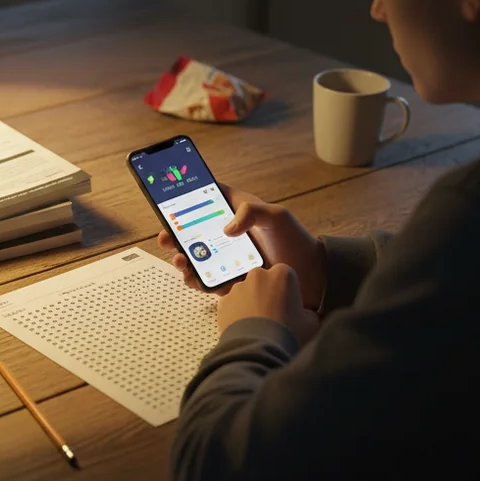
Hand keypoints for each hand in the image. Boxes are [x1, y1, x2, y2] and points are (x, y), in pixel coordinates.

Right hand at [158, 184, 325, 308]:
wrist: (314, 277)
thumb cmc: (296, 241)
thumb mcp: (277, 217)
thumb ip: (252, 212)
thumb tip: (227, 229)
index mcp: (235, 212)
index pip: (205, 201)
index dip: (185, 200)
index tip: (168, 203)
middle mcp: (227, 235)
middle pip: (192, 232)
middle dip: (173, 234)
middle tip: (165, 238)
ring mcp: (226, 258)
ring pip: (195, 257)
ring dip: (182, 259)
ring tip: (180, 261)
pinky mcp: (230, 280)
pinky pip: (207, 280)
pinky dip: (196, 280)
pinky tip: (194, 279)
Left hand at [216, 263, 318, 346]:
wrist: (258, 349)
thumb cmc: (289, 333)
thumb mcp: (311, 323)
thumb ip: (307, 312)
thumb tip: (303, 314)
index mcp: (282, 274)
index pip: (286, 275)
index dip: (288, 291)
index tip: (289, 306)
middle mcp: (258, 274)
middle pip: (264, 281)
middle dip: (267, 293)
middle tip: (273, 315)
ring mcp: (238, 287)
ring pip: (246, 292)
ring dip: (250, 302)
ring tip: (257, 325)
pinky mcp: (223, 301)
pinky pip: (232, 305)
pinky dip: (236, 313)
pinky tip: (243, 329)